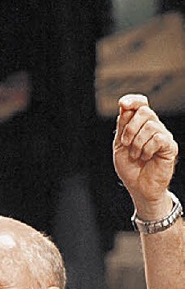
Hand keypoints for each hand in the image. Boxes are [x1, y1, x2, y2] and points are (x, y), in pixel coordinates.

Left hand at [113, 94, 177, 217]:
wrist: (139, 188)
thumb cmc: (130, 168)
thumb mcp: (120, 146)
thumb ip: (122, 127)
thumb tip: (125, 106)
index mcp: (140, 125)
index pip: (141, 104)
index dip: (133, 100)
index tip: (122, 104)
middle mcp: (153, 127)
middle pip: (144, 111)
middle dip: (130, 128)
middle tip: (126, 144)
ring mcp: (163, 136)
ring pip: (150, 126)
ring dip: (137, 143)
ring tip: (136, 156)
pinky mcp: (169, 146)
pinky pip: (158, 138)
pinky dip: (147, 149)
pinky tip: (145, 157)